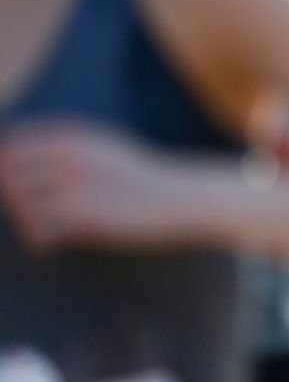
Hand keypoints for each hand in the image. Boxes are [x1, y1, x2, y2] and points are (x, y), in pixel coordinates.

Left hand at [0, 121, 202, 253]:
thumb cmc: (141, 178)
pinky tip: (51, 245)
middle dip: (13, 197)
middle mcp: (69, 156)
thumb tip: (19, 155)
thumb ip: (65, 147)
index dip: (8, 170)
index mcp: (73, 137)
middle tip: (33, 213)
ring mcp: (76, 185)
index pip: (10, 146)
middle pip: (8, 176)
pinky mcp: (84, 214)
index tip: (24, 190)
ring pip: (18, 203)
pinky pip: (37, 228)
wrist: (179, 198)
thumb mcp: (104, 147)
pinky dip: (38, 240)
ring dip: (24, 220)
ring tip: (43, 231)